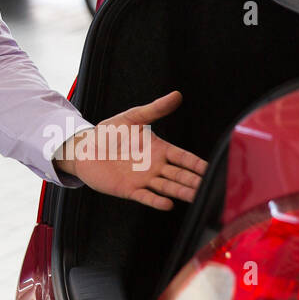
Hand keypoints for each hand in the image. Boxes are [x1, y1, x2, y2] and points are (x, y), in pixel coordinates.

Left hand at [54, 91, 207, 210]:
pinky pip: (146, 197)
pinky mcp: (130, 189)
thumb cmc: (110, 132)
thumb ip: (154, 109)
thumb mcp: (132, 117)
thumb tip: (176, 95)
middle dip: (194, 181)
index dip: (197, 163)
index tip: (213, 168)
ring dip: (182, 192)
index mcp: (159, 149)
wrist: (85, 148)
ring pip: (168, 187)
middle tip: (210, 187)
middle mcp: (155, 167)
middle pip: (180, 175)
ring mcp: (144, 179)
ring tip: (196, 196)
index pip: (183, 158)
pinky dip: (156, 201)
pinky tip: (168, 204)